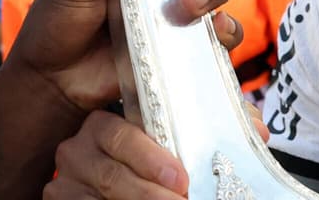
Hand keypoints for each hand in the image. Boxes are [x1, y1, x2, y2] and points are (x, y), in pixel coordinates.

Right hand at [45, 105, 270, 197]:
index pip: (121, 135)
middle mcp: (75, 151)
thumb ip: (206, 136)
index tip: (181, 180)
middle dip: (150, 197)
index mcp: (103, 126)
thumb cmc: (147, 174)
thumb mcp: (169, 152)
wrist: (128, 193)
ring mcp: (62, 184)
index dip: (150, 158)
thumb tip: (257, 129)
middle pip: (112, 176)